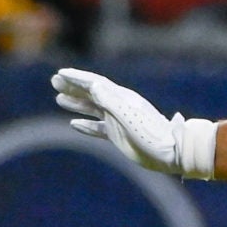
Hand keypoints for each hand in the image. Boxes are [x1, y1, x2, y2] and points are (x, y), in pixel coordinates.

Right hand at [50, 68, 216, 177]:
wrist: (172, 153)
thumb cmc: (154, 136)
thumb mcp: (130, 117)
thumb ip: (112, 102)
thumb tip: (94, 85)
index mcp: (122, 99)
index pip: (96, 83)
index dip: (77, 78)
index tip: (61, 73)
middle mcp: (119, 107)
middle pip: (92, 92)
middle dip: (73, 86)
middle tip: (54, 80)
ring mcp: (118, 121)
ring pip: (93, 108)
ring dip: (76, 103)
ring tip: (58, 98)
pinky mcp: (119, 135)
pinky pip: (98, 128)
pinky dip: (85, 125)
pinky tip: (73, 124)